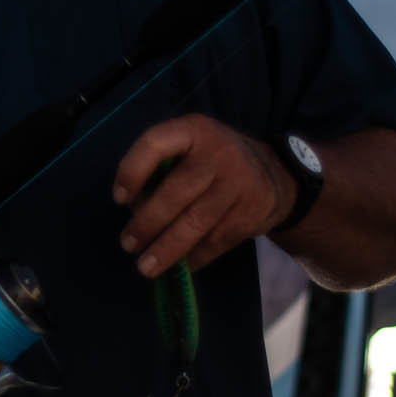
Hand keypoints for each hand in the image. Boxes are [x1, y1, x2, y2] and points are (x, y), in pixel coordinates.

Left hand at [112, 115, 295, 278]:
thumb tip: (133, 209)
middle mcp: (217, 154)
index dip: (132, 171)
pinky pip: (215, 241)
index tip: (119, 198)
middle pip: (175, 193)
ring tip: (145, 266)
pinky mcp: (251, 213)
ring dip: (166, 249)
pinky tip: (180, 265)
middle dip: (147, 223)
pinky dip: (194, 257)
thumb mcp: (192, 146)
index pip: (155, 143)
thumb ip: (163, 167)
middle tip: (128, 244)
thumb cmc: (215, 161)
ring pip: (195, 223)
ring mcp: (237, 184)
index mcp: (194, 130)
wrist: (276, 174)